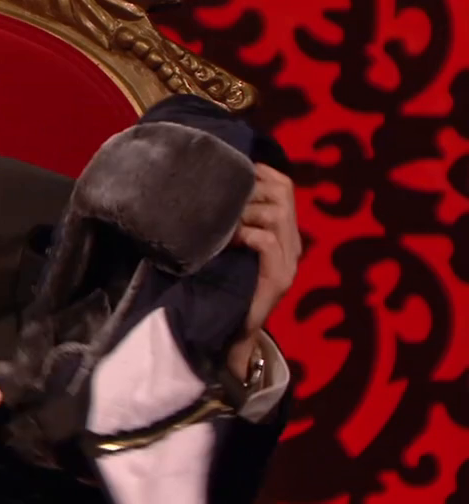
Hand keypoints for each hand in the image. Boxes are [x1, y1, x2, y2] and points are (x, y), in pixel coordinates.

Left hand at [228, 163, 302, 377]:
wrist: (234, 332)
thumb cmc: (226, 284)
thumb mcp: (230, 244)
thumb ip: (233, 218)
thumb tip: (211, 185)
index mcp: (284, 231)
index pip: (284, 185)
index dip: (259, 173)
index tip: (231, 173)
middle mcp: (293, 243)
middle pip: (283, 193)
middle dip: (251, 189)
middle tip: (224, 201)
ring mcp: (289, 262)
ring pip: (277, 214)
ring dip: (246, 211)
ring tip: (226, 222)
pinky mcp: (279, 279)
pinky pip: (269, 241)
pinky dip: (247, 234)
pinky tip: (231, 240)